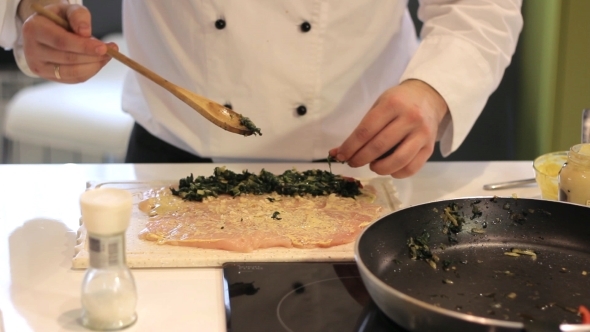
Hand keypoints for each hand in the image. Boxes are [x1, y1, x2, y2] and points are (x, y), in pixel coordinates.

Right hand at [20, 3, 116, 82]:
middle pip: (68, 59)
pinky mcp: (49, 77)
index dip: (84, 47)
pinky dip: (90, 71)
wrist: (46, 31)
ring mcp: (39, 67)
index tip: (104, 48)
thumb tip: (85, 33)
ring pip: (73, 72)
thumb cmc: (59, 19)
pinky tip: (98, 62)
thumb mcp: (68, 9)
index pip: (62, 42)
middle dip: (93, 57)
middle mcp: (31, 50)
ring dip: (95, 66)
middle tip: (111, 51)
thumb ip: (78, 16)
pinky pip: (75, 79)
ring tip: (107, 56)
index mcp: (33, 29)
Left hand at [329, 79, 448, 177]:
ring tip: (372, 166)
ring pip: (398, 160)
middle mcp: (409, 118)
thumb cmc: (398, 102)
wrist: (428, 96)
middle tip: (353, 163)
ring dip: (379, 168)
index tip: (341, 156)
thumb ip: (361, 129)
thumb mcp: (378, 106)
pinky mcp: (430, 147)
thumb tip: (337, 153)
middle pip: (379, 146)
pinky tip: (389, 169)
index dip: (350, 147)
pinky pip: (412, 168)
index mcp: (392, 104)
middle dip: (360, 158)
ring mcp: (422, 133)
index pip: (366, 131)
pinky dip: (397, 173)